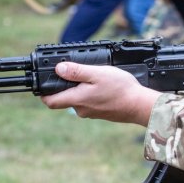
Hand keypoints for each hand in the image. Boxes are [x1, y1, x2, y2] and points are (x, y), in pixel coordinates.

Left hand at [41, 62, 160, 125]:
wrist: (140, 105)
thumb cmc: (121, 89)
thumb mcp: (97, 73)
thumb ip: (77, 72)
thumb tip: (58, 69)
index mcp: (77, 99)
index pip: (50, 101)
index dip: (43, 93)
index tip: (43, 82)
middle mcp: (81, 109)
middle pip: (64, 98)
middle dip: (65, 85)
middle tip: (72, 71)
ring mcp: (91, 113)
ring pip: (78, 99)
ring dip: (80, 88)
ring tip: (92, 75)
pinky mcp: (100, 113)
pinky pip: (89, 102)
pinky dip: (90, 93)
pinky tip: (102, 85)